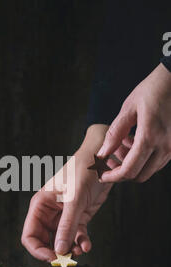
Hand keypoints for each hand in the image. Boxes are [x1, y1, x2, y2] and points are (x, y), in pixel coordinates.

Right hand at [21, 125, 113, 261]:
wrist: (103, 161)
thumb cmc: (83, 171)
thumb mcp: (74, 200)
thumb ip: (67, 226)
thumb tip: (59, 250)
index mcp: (40, 206)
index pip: (30, 235)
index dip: (38, 250)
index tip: (52, 257)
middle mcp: (49, 213)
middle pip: (45, 241)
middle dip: (56, 252)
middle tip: (68, 259)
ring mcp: (64, 216)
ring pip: (62, 241)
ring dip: (71, 249)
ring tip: (81, 251)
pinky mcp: (79, 218)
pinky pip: (76, 236)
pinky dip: (81, 243)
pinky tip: (87, 245)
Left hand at [98, 63, 170, 182]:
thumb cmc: (154, 89)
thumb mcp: (128, 109)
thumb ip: (114, 134)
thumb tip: (102, 153)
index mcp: (150, 137)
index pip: (129, 170)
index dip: (113, 177)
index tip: (102, 175)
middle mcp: (165, 146)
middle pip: (140, 175)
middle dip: (122, 172)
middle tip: (109, 159)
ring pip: (150, 170)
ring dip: (133, 164)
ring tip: (122, 145)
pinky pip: (158, 161)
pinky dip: (144, 158)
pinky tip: (135, 142)